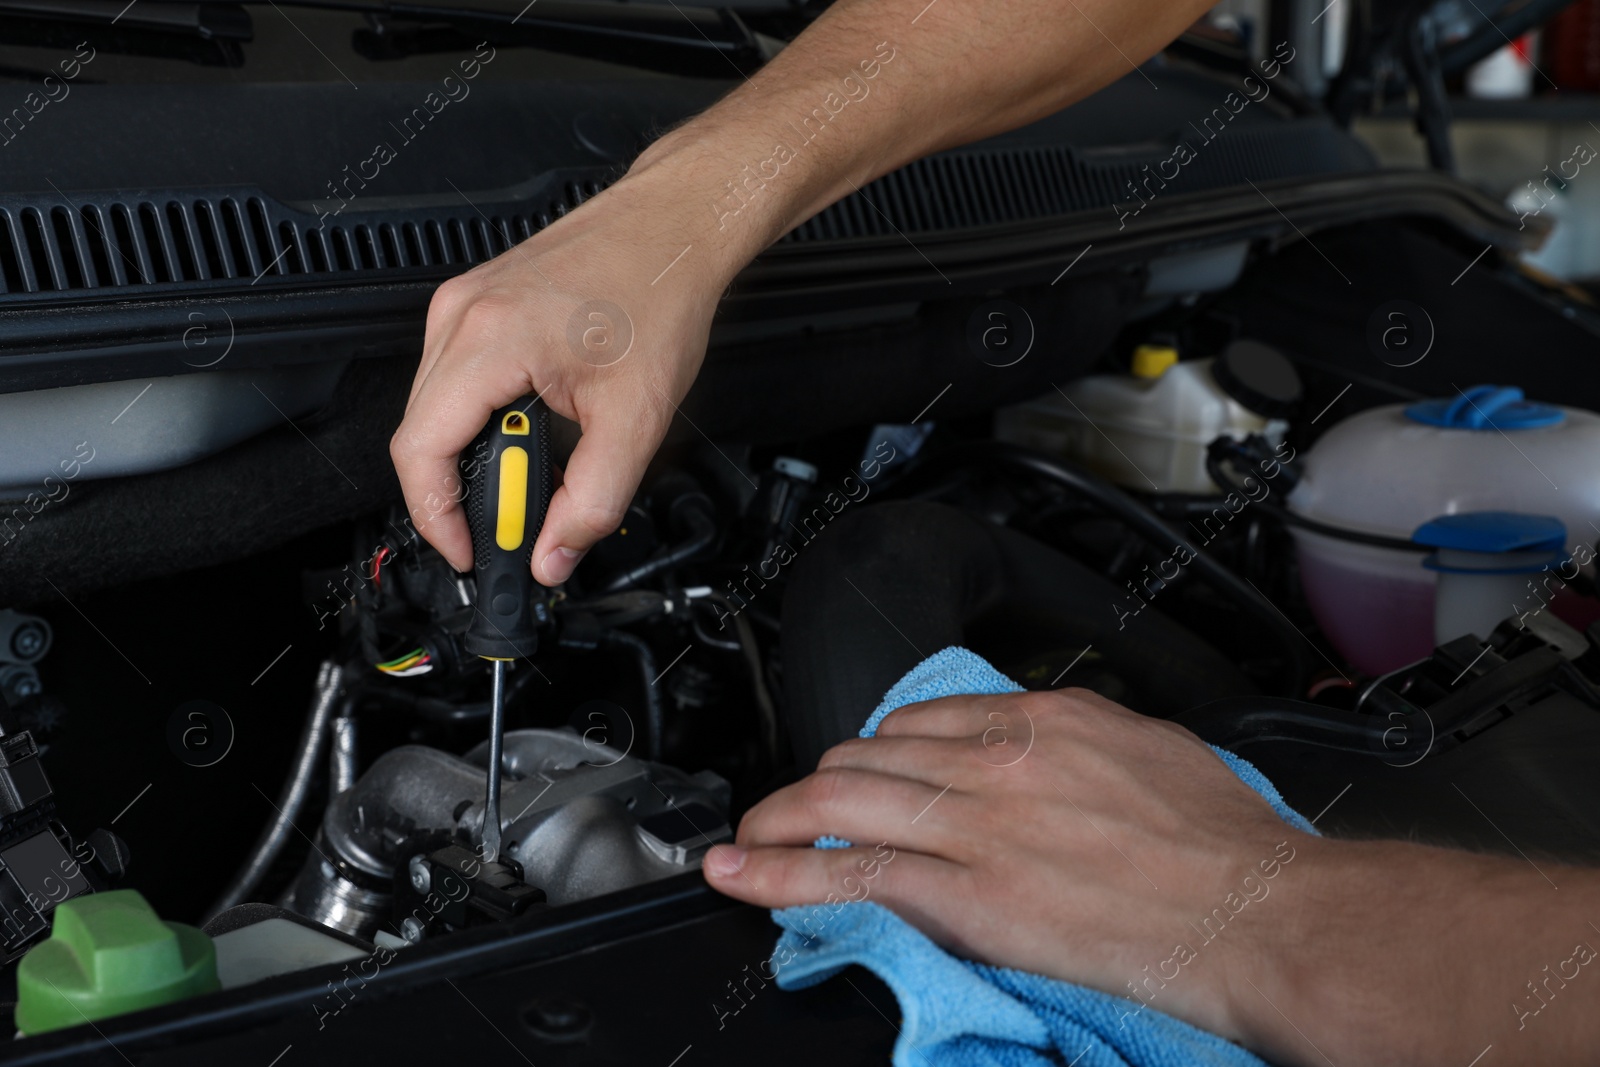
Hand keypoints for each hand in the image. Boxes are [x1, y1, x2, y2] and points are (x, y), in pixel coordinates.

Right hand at [391, 166, 742, 583]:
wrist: (672, 228)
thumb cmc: (658, 295)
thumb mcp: (636, 421)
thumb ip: (592, 502)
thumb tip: (553, 555)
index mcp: (489, 339)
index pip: (419, 452)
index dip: (436, 517)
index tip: (469, 550)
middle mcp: (461, 315)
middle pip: (419, 434)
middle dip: (459, 492)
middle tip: (513, 520)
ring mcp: (462, 302)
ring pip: (433, 407)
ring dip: (472, 453)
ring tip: (531, 470)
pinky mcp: (475, 301)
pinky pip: (452, 377)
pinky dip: (481, 417)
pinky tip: (529, 426)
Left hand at [704, 688, 1300, 1043]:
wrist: (1258, 910)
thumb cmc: (1229, 844)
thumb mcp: (1158, 754)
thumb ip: (1088, 745)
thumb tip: (1061, 752)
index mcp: (1043, 720)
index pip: (924, 719)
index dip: (879, 749)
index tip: (863, 770)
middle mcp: (996, 760)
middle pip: (869, 755)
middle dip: (818, 782)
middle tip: (796, 808)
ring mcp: (975, 826)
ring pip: (842, 802)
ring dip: (779, 820)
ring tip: (746, 839)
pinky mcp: (966, 895)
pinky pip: (849, 874)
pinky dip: (782, 874)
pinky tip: (745, 877)